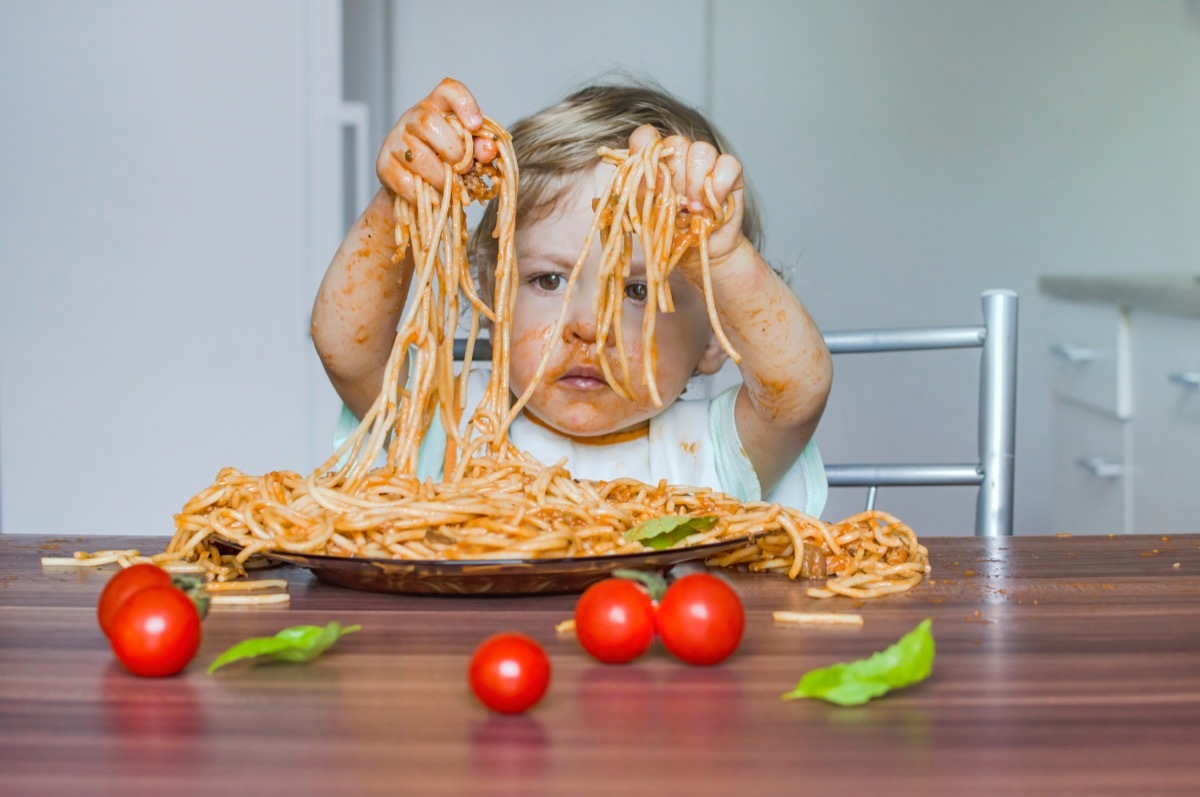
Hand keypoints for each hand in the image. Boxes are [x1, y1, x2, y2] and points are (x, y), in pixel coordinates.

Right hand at [376, 78, 498, 203]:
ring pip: (417, 156)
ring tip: (450, 188)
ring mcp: (394, 140)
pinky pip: (403, 180)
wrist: (415, 185)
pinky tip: (434, 197)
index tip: (476, 125)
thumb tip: (488, 149)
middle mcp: (412, 118)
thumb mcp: (467, 151)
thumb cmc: (446, 161)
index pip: (448, 90)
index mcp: (437, 107)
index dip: (464, 104)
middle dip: (454, 151)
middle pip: (429, 123)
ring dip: (440, 177)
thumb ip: (480, 148)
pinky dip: (423, 193)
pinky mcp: (383, 164)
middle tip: (464, 169)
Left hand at [628, 124, 745, 265]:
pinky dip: (719, 186)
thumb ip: (638, 195)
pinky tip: (712, 205)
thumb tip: (631, 183)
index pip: (646, 136)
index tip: (647, 175)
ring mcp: (707, 162)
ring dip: (695, 183)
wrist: (699, 253)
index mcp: (656, 162)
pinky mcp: (731, 172)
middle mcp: (681, 157)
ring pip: (702, 150)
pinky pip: (728, 164)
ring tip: (694, 209)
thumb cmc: (670, 234)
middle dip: (675, 177)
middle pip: (677, 142)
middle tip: (676, 203)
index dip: (644, 148)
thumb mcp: (646, 217)